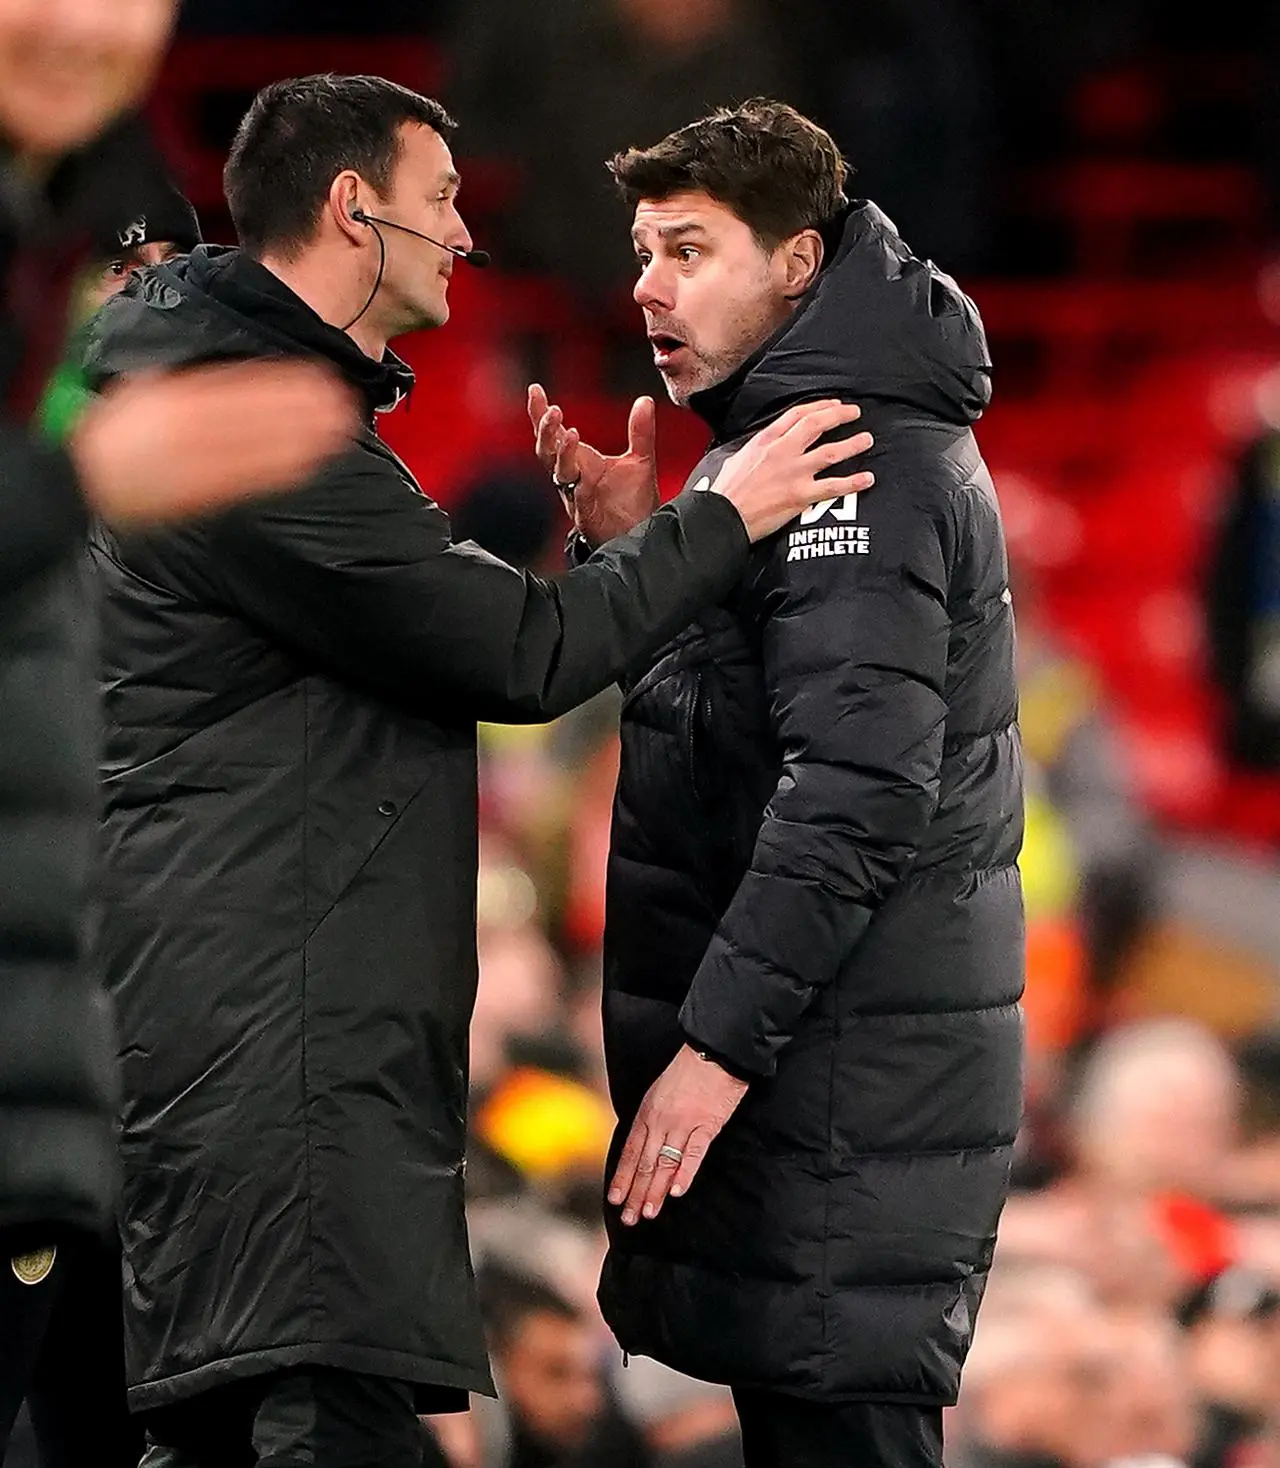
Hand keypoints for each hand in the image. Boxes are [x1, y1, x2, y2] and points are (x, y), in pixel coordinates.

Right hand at [71, 360, 357, 527]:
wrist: (80, 483)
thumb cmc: (118, 438)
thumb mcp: (142, 393)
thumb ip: (183, 382)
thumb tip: (230, 370)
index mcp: (161, 400)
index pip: (233, 389)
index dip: (278, 383)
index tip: (315, 377)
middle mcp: (171, 431)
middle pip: (249, 417)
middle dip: (298, 409)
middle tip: (341, 402)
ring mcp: (180, 467)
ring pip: (249, 450)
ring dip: (297, 439)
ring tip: (336, 429)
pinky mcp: (189, 496)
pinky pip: (239, 483)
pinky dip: (275, 471)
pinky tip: (307, 462)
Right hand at [528, 383, 658, 545]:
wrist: (638, 534)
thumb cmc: (631, 500)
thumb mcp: (640, 459)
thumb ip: (640, 431)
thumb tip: (645, 400)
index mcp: (579, 460)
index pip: (553, 433)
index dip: (540, 413)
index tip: (535, 389)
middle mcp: (572, 476)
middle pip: (546, 450)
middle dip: (546, 430)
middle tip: (552, 411)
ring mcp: (577, 496)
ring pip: (560, 473)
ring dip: (562, 453)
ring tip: (570, 433)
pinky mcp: (587, 517)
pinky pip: (579, 500)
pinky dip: (580, 488)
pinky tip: (584, 477)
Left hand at [608, 1045, 747, 1225]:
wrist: (714, 1051)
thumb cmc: (687, 1071)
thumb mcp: (658, 1092)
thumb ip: (650, 1120)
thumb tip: (642, 1148)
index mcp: (646, 1112)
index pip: (629, 1151)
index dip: (622, 1178)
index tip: (615, 1200)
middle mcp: (661, 1121)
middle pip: (644, 1163)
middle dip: (635, 1193)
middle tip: (629, 1219)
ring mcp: (683, 1124)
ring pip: (664, 1163)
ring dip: (655, 1191)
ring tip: (648, 1213)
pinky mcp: (707, 1125)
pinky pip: (693, 1154)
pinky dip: (685, 1173)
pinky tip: (677, 1192)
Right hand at [713, 400, 874, 542]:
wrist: (722, 516)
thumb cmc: (726, 492)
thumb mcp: (735, 459)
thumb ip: (754, 451)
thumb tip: (760, 450)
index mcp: (765, 441)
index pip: (797, 415)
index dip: (819, 407)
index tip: (833, 404)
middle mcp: (782, 452)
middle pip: (817, 425)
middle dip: (839, 416)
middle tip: (855, 413)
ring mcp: (793, 473)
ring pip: (831, 452)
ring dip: (852, 444)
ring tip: (867, 439)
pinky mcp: (800, 495)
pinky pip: (833, 487)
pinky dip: (853, 482)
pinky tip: (868, 478)